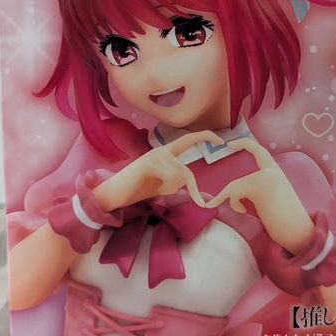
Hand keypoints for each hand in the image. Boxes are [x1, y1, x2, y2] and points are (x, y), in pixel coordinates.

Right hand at [94, 130, 223, 209]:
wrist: (114, 194)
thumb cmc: (138, 189)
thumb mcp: (163, 185)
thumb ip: (178, 181)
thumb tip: (192, 187)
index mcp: (166, 153)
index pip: (188, 140)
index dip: (205, 137)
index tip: (221, 141)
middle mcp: (161, 150)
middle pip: (185, 172)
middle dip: (187, 190)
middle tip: (187, 199)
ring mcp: (155, 155)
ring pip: (178, 177)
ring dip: (169, 189)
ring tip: (154, 188)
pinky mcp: (149, 162)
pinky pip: (171, 178)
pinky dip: (165, 187)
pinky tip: (152, 187)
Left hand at [205, 139, 314, 253]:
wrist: (300, 232)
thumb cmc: (285, 220)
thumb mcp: (268, 200)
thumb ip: (256, 190)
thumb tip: (230, 194)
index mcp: (276, 172)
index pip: (259, 150)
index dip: (244, 144)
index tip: (230, 143)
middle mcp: (273, 171)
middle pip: (239, 179)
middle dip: (225, 194)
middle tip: (210, 205)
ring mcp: (268, 177)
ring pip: (235, 187)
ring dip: (232, 202)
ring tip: (242, 211)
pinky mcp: (261, 186)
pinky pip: (236, 193)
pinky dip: (234, 204)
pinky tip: (244, 211)